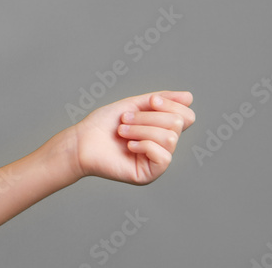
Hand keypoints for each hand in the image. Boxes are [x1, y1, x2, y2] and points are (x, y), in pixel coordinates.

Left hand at [68, 90, 195, 184]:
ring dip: (141, 129)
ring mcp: (157, 161)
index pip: (186, 116)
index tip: (150, 101)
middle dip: (148, 117)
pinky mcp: (150, 174)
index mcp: (161, 129)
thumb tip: (189, 96)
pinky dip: (144, 145)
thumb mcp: (133, 105)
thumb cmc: (104, 124)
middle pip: (177, 124)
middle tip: (124, 120)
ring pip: (170, 138)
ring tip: (122, 131)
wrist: (81, 142)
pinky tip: (128, 146)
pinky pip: (163, 157)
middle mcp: (163, 146)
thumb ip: (161, 100)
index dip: (171, 105)